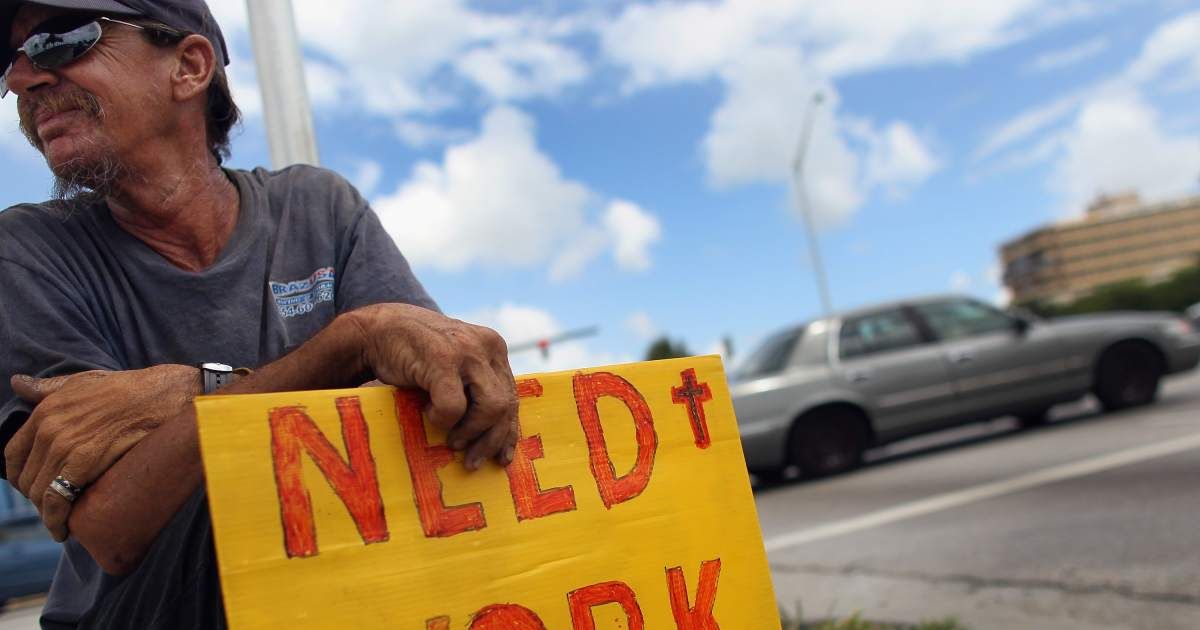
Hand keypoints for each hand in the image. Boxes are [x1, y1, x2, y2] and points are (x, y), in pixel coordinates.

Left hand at [4, 365, 199, 540]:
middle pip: (26, 478)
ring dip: (46, 514)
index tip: (32, 487)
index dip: (19, 476)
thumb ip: (48, 387)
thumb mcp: (83, 380)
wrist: (162, 395)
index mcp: (46, 411)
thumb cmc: (128, 387)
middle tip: (52, 509)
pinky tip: (62, 529)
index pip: (13, 454)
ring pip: (39, 492)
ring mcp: (65, 445)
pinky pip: (58, 498)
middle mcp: (49, 428)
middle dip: (35, 499)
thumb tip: (17, 383)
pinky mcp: (85, 462)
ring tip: (59, 523)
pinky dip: (55, 519)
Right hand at [346, 304, 517, 470]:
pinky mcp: (443, 360)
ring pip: (490, 408)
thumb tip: (496, 435)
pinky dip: (442, 418)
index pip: (512, 396)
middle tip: (472, 461)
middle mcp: (487, 346)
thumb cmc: (415, 356)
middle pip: (506, 405)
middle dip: (491, 440)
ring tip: (451, 440)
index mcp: (494, 348)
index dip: (509, 431)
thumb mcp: (456, 367)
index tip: (502, 458)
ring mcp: (467, 351)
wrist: (377, 329)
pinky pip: (455, 407)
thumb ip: (476, 388)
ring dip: (470, 431)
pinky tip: (427, 411)